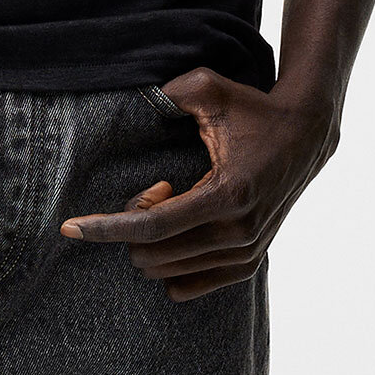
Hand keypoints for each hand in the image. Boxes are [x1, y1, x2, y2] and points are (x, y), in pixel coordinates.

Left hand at [59, 68, 340, 299]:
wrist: (305, 133)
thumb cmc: (253, 108)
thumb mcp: (209, 88)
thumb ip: (169, 92)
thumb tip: (135, 103)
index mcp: (227, 195)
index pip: (151, 226)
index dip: (105, 228)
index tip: (69, 228)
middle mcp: (238, 233)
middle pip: (153, 254)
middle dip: (134, 223)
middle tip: (155, 185)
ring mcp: (246, 254)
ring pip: (167, 272)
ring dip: (154, 241)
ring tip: (174, 199)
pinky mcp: (249, 264)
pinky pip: (187, 286)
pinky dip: (169, 264)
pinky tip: (180, 228)